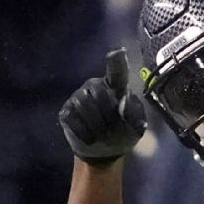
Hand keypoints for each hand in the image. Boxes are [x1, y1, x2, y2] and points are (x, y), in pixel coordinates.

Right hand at [59, 49, 147, 164]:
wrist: (105, 152)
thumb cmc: (123, 133)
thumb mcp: (136, 127)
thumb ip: (134, 113)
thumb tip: (124, 100)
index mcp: (115, 87)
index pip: (116, 71)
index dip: (116, 61)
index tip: (118, 51)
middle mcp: (95, 87)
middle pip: (99, 93)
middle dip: (107, 114)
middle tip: (112, 129)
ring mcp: (78, 98)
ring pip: (84, 104)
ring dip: (96, 124)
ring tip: (102, 134)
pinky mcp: (66, 112)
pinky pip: (73, 118)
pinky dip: (84, 132)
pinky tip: (91, 138)